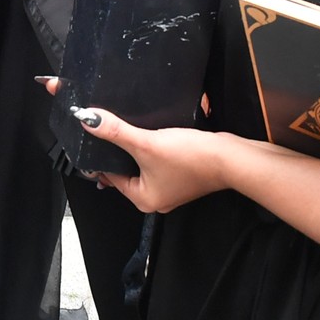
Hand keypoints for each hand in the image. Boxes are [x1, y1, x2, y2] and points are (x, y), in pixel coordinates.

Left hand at [69, 103, 231, 213]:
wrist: (230, 156)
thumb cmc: (193, 159)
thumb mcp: (147, 142)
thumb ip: (116, 132)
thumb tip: (89, 120)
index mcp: (143, 199)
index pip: (110, 177)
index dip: (101, 156)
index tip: (94, 137)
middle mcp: (156, 197)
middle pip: (126, 171)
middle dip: (120, 152)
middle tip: (110, 130)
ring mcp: (170, 186)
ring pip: (143, 164)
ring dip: (137, 148)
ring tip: (130, 129)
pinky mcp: (181, 173)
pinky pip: (158, 160)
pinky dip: (153, 148)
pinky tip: (153, 133)